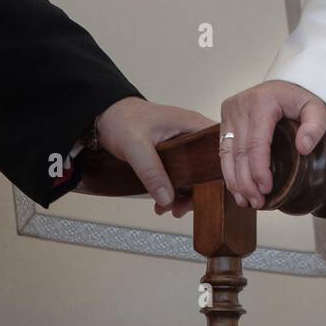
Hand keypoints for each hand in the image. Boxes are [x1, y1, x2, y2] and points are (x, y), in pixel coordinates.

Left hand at [95, 96, 214, 217]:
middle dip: (197, 191)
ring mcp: (184, 145)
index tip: (209, 196)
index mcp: (193, 125)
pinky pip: (182, 174)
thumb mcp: (135, 146)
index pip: (219, 150)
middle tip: (181, 209)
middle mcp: (194, 134)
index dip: (219, 174)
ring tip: (168, 210)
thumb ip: (151, 171)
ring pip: (195, 174)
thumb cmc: (123, 121)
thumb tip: (168, 199)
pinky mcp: (174, 154)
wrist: (105, 114)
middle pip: (208, 167)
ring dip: (184, 194)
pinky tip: (162, 204)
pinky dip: (175, 190)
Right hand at [219, 80, 325, 208]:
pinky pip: (223, 149)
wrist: (287, 85)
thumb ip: (315, 127)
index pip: (256, 143)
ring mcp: (230, 112)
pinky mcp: (225, 119)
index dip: (258, 170)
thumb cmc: (301, 98)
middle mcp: (240, 106)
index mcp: (261, 103)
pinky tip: (236, 187)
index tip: (266, 189)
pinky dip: (229, 170)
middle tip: (257, 202)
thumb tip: (303, 148)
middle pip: (239, 151)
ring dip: (234, 180)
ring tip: (245, 201)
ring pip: (226, 153)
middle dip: (246, 181)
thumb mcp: (316, 109)